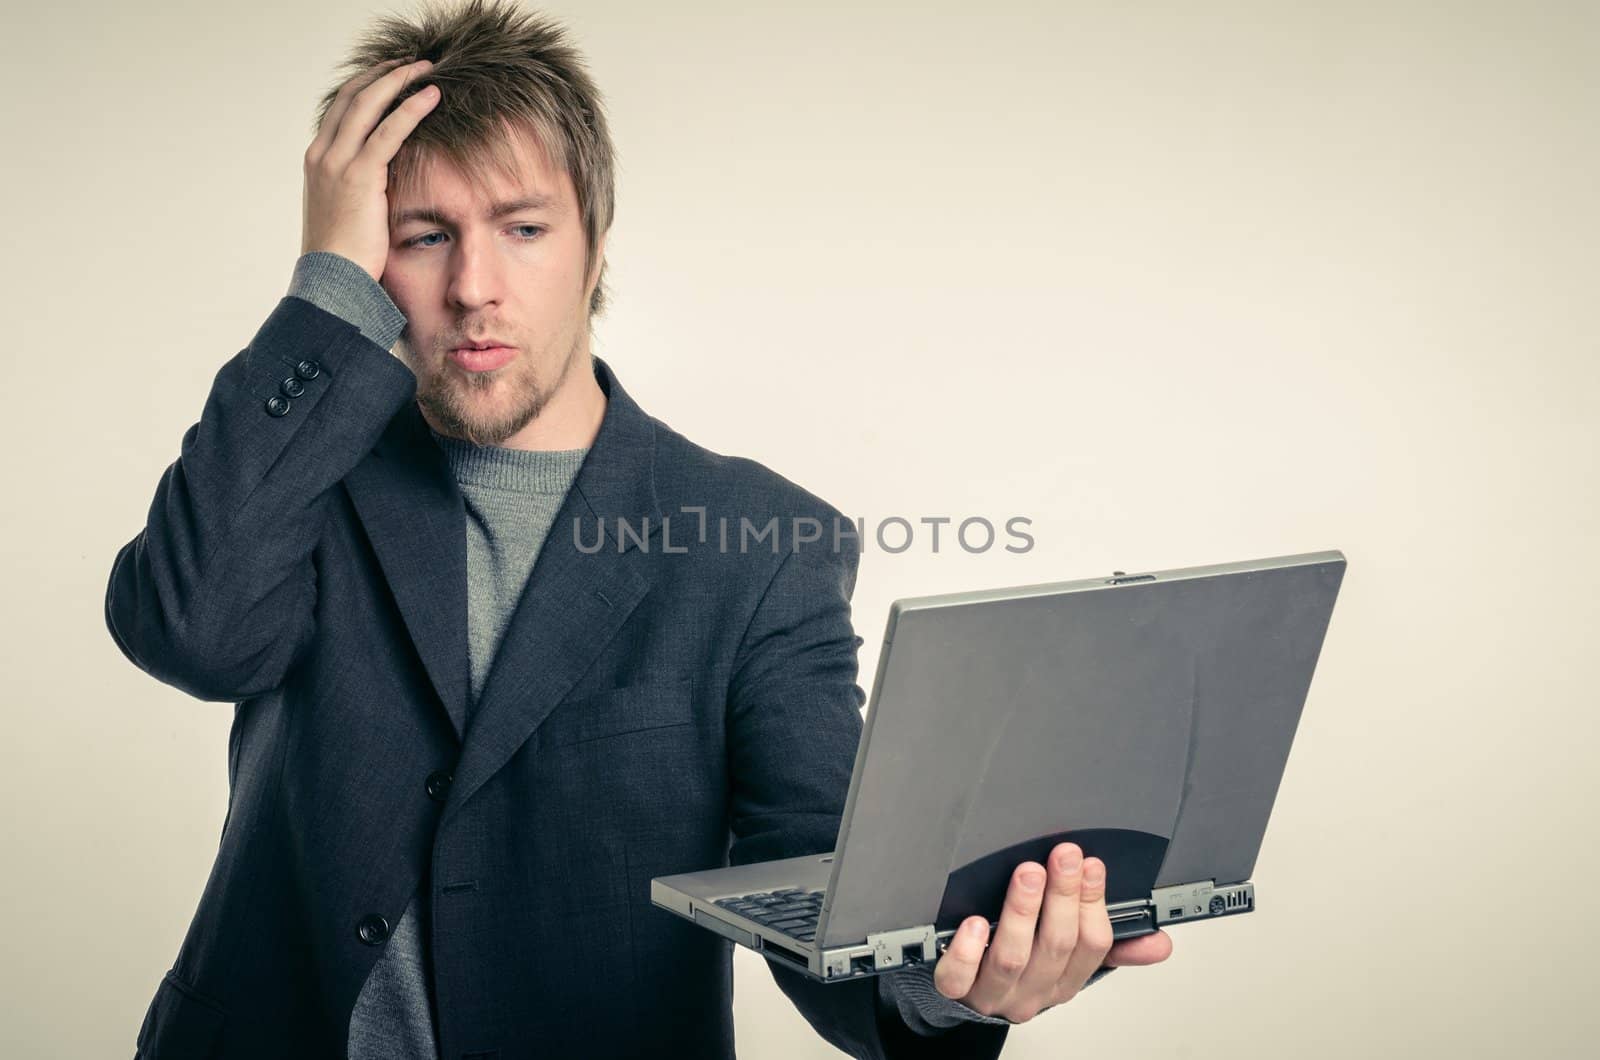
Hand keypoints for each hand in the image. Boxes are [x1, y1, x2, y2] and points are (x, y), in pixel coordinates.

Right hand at [301, 57, 440, 282]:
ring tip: (428, 70)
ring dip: (400, 81)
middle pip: (353, 96)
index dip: (367, 86)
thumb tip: (385, 184)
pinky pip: (389, 130)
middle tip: (413, 63)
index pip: (341, 108)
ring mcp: (338, 162)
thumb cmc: (345, 257)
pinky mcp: (360, 175)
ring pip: (370, 104)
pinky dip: (411, 108)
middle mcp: (323, 154)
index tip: (391, 74)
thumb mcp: (348, 213)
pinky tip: (432, 96)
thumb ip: (361, 188)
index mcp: (318, 160)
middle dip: (384, 74)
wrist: (333, 281)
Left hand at [932, 842, 1172, 1022]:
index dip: (1094, 902)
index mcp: (1065, 979)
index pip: (1093, 945)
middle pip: (1056, 945)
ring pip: (1012, 957)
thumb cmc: (1020, 971)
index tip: (1092, 864)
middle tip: (1064, 856)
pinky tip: (974, 923)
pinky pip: (960, 978)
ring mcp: (993, 992)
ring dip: (1023, 912)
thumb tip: (1159, 943)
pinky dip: (969, 951)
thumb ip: (1113, 947)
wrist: (964, 999)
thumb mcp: (1069, 961)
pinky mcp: (956, 991)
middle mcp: (1033, 989)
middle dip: (1063, 896)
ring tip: (1028, 875)